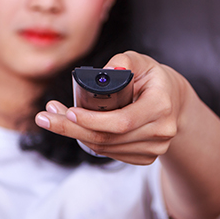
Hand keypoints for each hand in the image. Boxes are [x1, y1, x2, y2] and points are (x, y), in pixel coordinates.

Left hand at [35, 51, 188, 164]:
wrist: (174, 101)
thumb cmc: (152, 79)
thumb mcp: (141, 61)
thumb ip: (123, 61)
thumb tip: (104, 72)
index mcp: (161, 106)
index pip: (121, 121)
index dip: (92, 120)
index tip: (67, 111)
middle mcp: (161, 132)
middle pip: (108, 138)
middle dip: (71, 128)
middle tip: (45, 117)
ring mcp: (155, 148)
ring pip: (105, 148)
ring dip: (76, 135)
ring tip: (56, 117)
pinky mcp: (146, 157)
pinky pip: (110, 153)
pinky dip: (90, 142)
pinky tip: (78, 128)